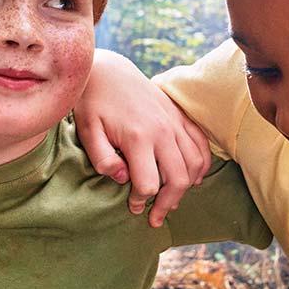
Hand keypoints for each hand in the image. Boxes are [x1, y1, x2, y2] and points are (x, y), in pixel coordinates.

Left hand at [77, 51, 211, 226]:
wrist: (109, 71)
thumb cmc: (93, 103)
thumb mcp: (86, 131)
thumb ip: (102, 158)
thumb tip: (122, 179)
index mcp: (138, 138)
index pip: (149, 184)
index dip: (142, 201)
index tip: (133, 208)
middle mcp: (162, 131)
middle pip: (178, 179)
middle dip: (168, 204)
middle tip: (156, 218)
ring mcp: (174, 123)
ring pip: (195, 165)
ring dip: (186, 188)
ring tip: (171, 201)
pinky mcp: (180, 116)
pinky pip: (201, 145)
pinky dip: (201, 165)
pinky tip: (192, 178)